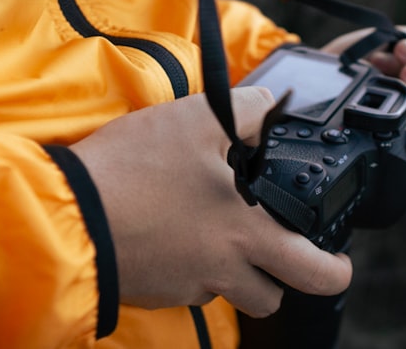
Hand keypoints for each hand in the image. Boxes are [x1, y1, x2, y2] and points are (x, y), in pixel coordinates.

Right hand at [70, 87, 352, 316]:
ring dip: (235, 275)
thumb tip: (271, 106)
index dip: (334, 272)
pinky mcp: (151, 289)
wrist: (69, 215)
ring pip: (226, 293)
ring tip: (222, 239)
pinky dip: (187, 267)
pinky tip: (170, 232)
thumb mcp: (197, 120)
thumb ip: (247, 111)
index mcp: (246, 235)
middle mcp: (221, 270)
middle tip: (287, 262)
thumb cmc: (133, 171)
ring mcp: (184, 285)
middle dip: (287, 283)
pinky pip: (184, 286)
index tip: (336, 262)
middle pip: (271, 299)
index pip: (314, 273)